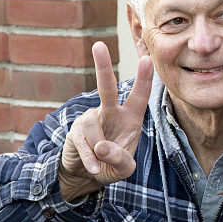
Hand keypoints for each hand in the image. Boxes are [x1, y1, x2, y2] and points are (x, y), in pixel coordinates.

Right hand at [59, 42, 153, 201]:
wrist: (86, 176)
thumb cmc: (112, 165)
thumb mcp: (124, 169)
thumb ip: (120, 159)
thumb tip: (102, 146)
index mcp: (130, 118)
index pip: (139, 97)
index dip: (144, 80)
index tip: (147, 59)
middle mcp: (110, 113)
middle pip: (106, 88)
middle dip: (103, 66)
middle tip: (98, 45)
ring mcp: (91, 119)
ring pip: (95, 132)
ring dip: (100, 154)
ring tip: (101, 166)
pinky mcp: (75, 130)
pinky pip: (84, 143)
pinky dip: (90, 159)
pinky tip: (93, 168)